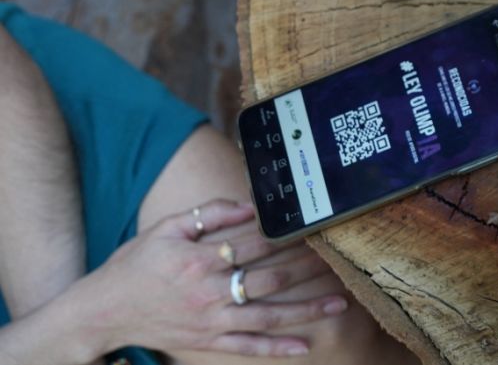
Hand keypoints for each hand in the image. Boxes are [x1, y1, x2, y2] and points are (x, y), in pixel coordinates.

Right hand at [76, 200, 347, 357]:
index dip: (286, 235)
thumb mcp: (165, 229)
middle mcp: (209, 292)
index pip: (254, 244)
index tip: (314, 228)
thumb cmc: (134, 265)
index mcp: (198, 259)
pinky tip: (305, 345)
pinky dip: (276, 347)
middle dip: (308, 268)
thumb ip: (207, 214)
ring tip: (339, 301)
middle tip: (338, 258)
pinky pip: (248, 347)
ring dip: (306, 309)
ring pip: (268, 315)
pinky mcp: (208, 341)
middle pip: (270, 278)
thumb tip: (248, 206)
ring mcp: (211, 321)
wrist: (102, 311)